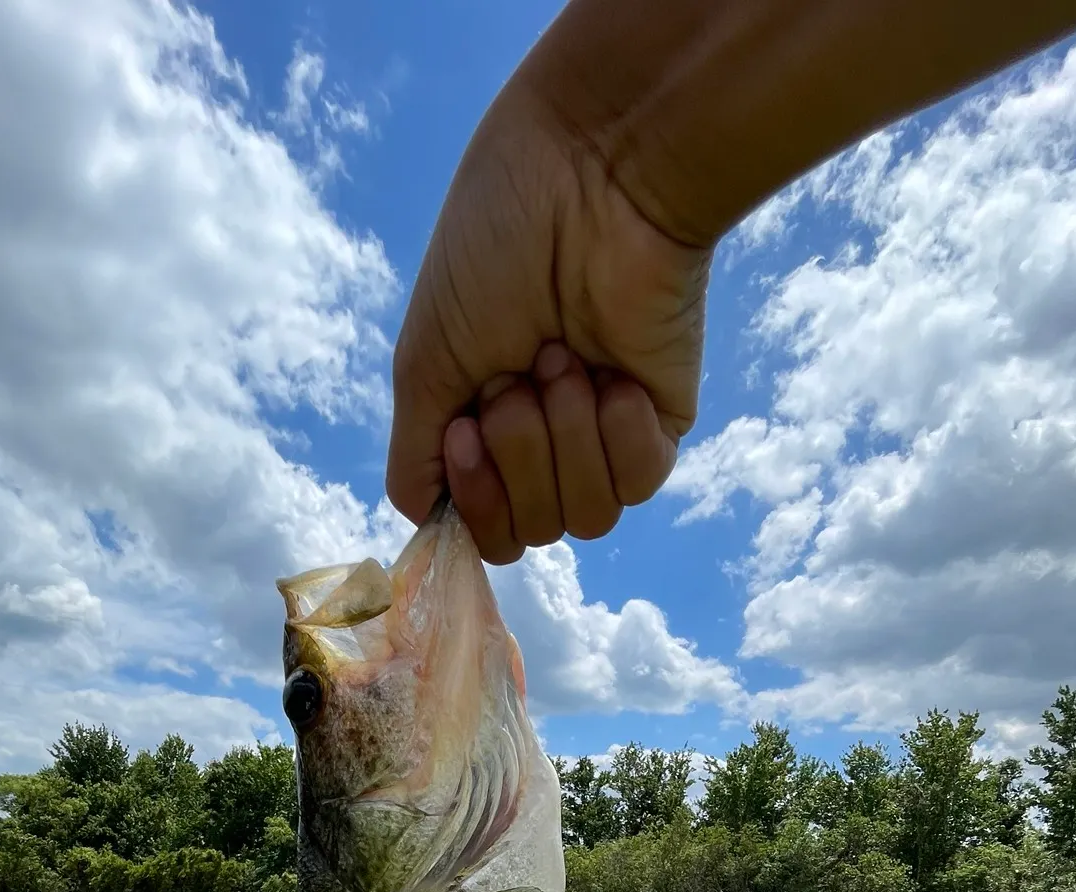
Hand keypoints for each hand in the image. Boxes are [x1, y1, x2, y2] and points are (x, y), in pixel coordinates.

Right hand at [385, 84, 712, 563]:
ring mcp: (602, 436)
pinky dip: (616, 434)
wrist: (588, 177)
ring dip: (563, 439)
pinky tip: (610, 375)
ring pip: (585, 519)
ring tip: (562, 359)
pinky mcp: (660, 423)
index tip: (465, 432)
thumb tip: (426, 520)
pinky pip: (637, 484)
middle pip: (531, 529)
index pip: (483, 528)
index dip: (474, 503)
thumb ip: (416, 457)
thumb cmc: (493, 251)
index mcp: (482, 428)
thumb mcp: (424, 362)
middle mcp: (543, 441)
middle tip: (518, 371)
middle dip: (518, 455)